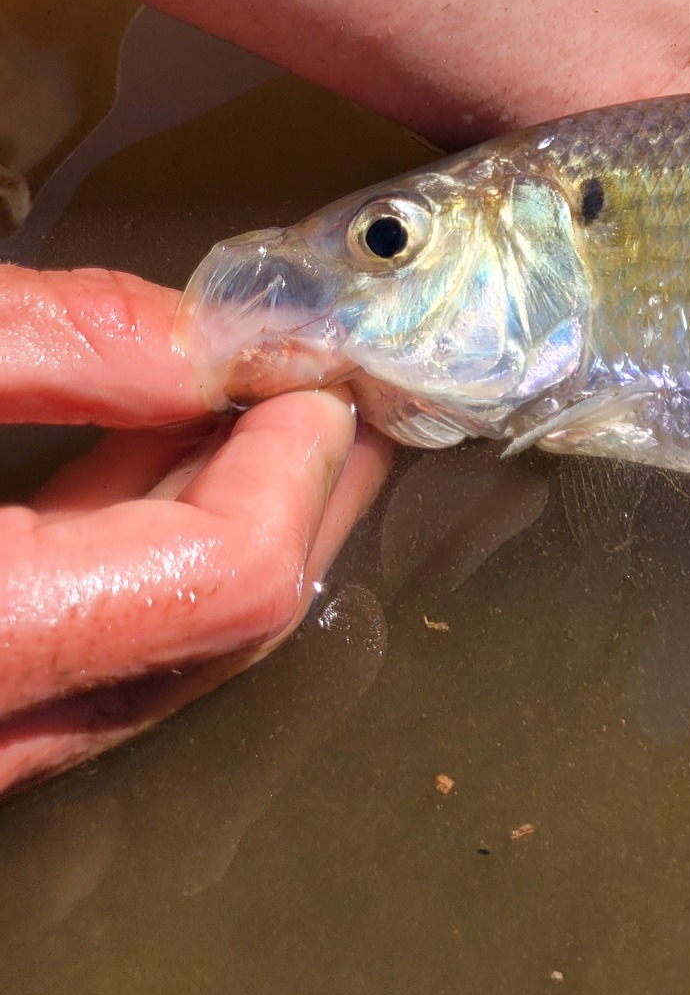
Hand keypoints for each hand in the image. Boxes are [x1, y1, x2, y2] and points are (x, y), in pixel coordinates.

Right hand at [0, 267, 388, 792]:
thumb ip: (38, 346)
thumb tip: (196, 340)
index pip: (225, 579)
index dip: (294, 469)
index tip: (315, 385)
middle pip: (219, 629)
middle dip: (300, 498)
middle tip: (346, 401)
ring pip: (155, 652)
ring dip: (225, 525)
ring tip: (275, 417)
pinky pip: (84, 654)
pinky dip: (136, 557)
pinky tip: (155, 460)